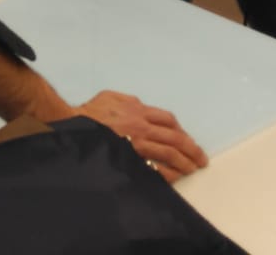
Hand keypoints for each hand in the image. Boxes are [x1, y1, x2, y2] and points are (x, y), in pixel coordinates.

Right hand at [74, 90, 206, 182]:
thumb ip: (130, 100)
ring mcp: (137, 143)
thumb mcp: (112, 96)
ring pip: (168, 153)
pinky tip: (174, 178)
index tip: (187, 139)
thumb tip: (140, 106)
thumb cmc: (91, 111)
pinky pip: (154, 168)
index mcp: (138, 109)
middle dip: (191, 149)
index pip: (168, 119)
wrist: (74, 124)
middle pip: (174, 137)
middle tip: (201, 159)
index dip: (181, 130)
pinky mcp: (131, 158)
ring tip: (193, 169)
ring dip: (184, 162)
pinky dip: (167, 173)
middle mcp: (141, 126)